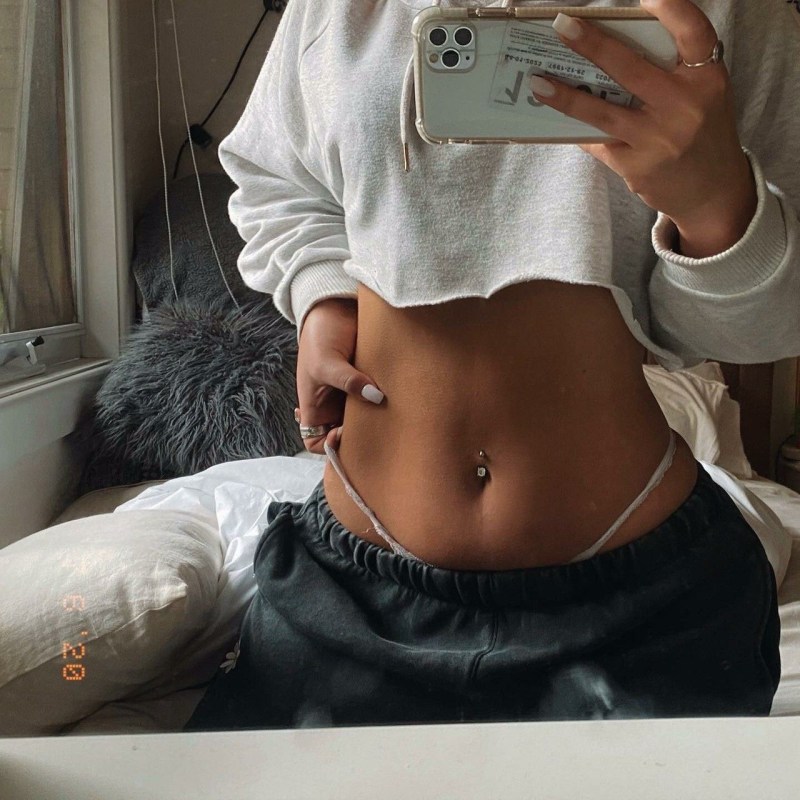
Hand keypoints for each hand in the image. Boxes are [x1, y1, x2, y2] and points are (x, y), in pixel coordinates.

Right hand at [295, 297, 383, 453]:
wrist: (337, 306)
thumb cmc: (320, 335)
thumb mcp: (327, 361)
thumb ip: (348, 381)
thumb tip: (376, 397)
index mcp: (315, 407)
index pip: (316, 442)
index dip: (329, 445)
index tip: (343, 431)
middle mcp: (334, 405)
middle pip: (347, 436)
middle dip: (360, 437)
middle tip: (373, 424)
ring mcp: (354, 395)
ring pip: (366, 419)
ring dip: (376, 419)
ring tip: (386, 410)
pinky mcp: (371, 382)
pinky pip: (380, 400)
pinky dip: (387, 402)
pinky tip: (393, 395)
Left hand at [530, 0, 756, 257]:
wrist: (712, 191)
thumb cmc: (702, 132)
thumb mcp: (702, 94)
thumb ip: (672, 71)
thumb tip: (609, 50)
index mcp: (706, 79)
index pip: (694, 33)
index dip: (672, 9)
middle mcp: (684, 108)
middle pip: (632, 69)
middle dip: (593, 45)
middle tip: (563, 26)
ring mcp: (657, 140)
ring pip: (603, 112)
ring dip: (565, 96)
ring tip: (537, 81)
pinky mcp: (636, 167)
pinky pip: (598, 142)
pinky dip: (578, 129)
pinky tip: (554, 119)